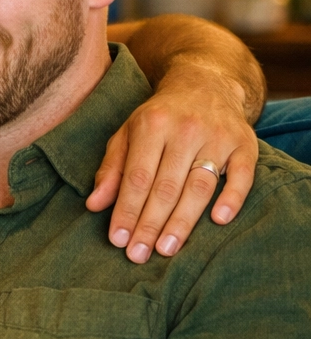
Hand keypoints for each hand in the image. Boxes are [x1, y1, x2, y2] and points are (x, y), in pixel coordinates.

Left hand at [86, 74, 257, 262]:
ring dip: (182, 221)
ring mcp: (218, 136)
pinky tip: (218, 221)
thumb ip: (111, 169)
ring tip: (166, 250)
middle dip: (150, 224)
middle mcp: (185, 129)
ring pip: (199, 185)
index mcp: (151, 125)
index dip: (126, 210)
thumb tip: (93, 205)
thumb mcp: (127, 133)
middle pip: (166, 186)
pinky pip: (242, 175)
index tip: (117, 240)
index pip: (137, 177)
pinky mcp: (245, 143)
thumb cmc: (159, 117)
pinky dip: (232, 198)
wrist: (205, 83)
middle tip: (137, 255)